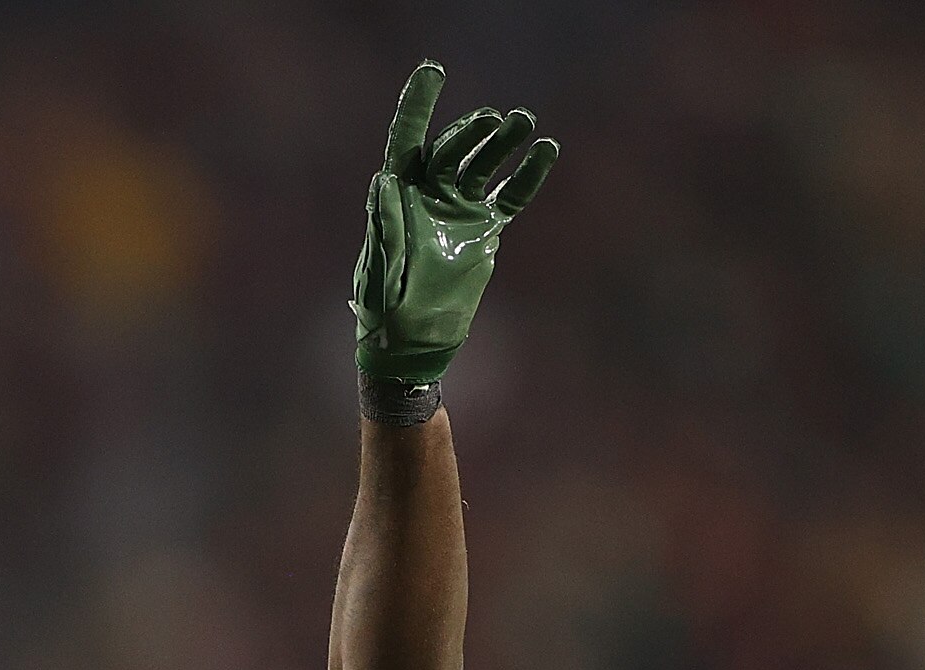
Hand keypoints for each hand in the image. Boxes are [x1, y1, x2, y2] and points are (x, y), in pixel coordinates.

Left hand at [353, 61, 557, 385]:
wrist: (413, 343)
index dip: (418, 106)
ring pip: (484, 164)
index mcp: (398, 198)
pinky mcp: (483, 229)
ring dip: (502, 142)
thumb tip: (384, 179)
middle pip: (453, 148)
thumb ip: (384, 226)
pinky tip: (546, 150)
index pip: (408, 140)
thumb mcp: (379, 270)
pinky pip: (510, 196)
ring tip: (523, 121)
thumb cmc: (384, 310)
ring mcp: (458, 209)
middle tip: (493, 121)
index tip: (433, 70)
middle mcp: (429, 196)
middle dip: (472, 130)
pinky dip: (528, 175)